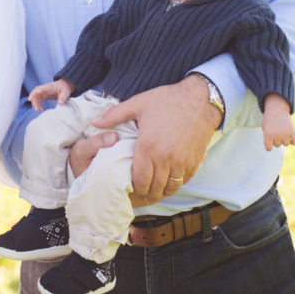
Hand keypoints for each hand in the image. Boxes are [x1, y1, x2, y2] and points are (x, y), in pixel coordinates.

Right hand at [28, 79, 73, 110]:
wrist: (65, 86)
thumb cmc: (65, 88)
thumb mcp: (66, 93)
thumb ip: (63, 98)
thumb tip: (60, 104)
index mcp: (50, 87)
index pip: (43, 88)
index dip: (39, 90)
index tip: (36, 93)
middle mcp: (45, 89)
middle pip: (36, 92)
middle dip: (33, 98)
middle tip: (35, 106)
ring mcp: (44, 92)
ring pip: (36, 96)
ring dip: (35, 103)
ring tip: (37, 109)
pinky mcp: (44, 95)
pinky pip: (38, 100)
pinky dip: (38, 105)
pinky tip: (41, 109)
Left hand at [90, 75, 216, 204]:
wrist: (200, 98)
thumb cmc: (168, 99)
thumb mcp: (138, 103)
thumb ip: (114, 115)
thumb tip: (94, 122)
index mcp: (148, 146)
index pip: (140, 179)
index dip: (135, 188)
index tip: (130, 189)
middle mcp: (166, 158)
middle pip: (155, 188)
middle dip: (147, 194)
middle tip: (141, 195)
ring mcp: (182, 161)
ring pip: (171, 188)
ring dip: (162, 192)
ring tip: (154, 191)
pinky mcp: (195, 161)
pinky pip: (185, 181)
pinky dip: (176, 184)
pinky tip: (169, 182)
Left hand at [261, 94, 294, 150]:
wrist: (276, 109)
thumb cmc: (269, 120)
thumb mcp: (265, 128)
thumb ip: (268, 139)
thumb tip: (276, 147)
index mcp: (268, 134)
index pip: (268, 148)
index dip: (269, 146)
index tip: (269, 142)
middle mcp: (277, 135)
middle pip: (277, 145)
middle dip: (276, 139)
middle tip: (275, 131)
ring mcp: (285, 133)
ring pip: (286, 144)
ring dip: (284, 139)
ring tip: (282, 131)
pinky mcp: (292, 131)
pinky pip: (294, 142)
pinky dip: (293, 141)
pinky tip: (290, 136)